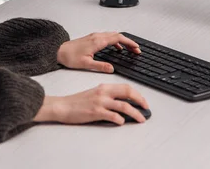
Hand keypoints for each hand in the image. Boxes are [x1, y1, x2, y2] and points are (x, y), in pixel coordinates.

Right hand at [34, 84, 149, 124]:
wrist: (63, 106)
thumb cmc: (78, 101)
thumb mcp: (96, 93)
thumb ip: (109, 95)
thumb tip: (124, 102)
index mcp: (105, 87)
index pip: (127, 87)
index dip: (138, 94)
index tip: (143, 101)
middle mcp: (104, 93)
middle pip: (128, 93)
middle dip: (140, 101)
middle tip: (146, 108)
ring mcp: (100, 102)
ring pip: (124, 106)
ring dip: (135, 113)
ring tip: (140, 118)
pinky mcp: (95, 112)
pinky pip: (113, 116)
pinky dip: (120, 119)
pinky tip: (122, 122)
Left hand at [57, 32, 140, 72]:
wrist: (57, 51)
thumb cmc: (69, 57)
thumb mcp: (86, 64)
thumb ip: (101, 66)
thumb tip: (112, 68)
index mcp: (98, 42)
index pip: (119, 39)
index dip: (129, 43)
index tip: (136, 48)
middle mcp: (98, 37)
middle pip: (118, 36)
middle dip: (129, 42)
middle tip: (136, 49)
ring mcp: (95, 36)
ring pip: (113, 35)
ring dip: (123, 41)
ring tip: (129, 49)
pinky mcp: (92, 38)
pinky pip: (108, 37)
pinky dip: (115, 41)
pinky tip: (116, 48)